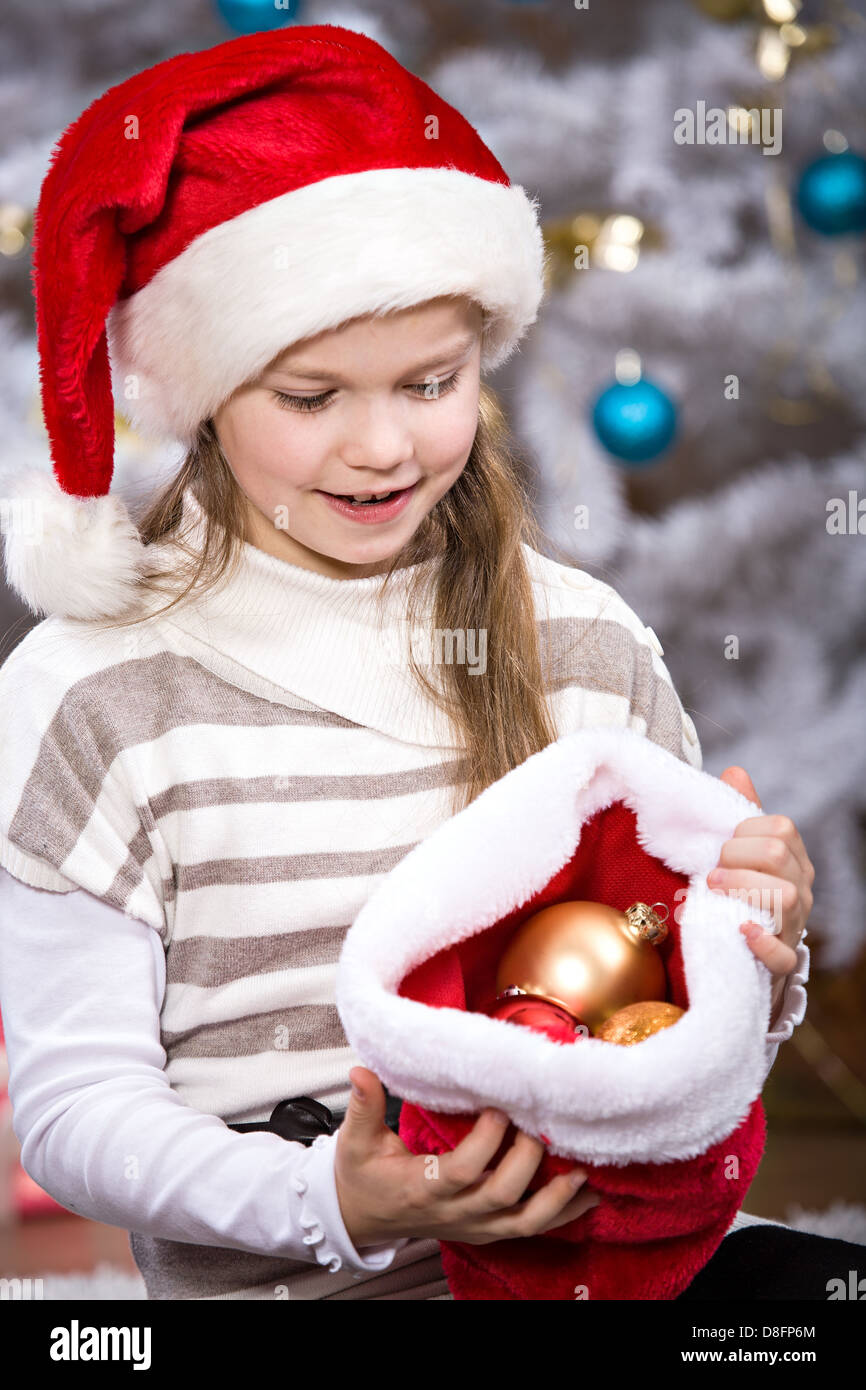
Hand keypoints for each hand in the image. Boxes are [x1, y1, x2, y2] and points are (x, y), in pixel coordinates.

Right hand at [334, 1067, 599, 1249]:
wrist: (363, 1219)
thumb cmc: (363, 1179)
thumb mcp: (355, 1142)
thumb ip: (363, 1107)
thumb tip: (362, 1072)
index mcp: (421, 1188)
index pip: (462, 1171)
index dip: (486, 1142)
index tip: (499, 1107)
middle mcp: (453, 1212)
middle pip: (501, 1196)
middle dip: (527, 1160)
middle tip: (539, 1124)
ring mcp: (473, 1225)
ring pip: (524, 1223)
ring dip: (558, 1198)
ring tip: (583, 1170)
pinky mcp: (486, 1230)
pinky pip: (530, 1229)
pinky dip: (561, 1213)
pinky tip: (586, 1194)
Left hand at [708, 767, 813, 1018]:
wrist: (744, 955)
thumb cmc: (741, 893)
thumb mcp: (739, 853)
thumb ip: (738, 815)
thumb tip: (734, 772)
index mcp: (792, 859)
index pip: (782, 828)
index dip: (746, 830)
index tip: (721, 843)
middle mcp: (800, 889)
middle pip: (779, 856)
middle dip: (738, 856)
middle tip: (711, 870)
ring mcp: (794, 924)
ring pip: (786, 897)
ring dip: (743, 888)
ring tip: (713, 889)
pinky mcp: (781, 961)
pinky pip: (781, 955)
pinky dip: (760, 941)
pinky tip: (739, 928)